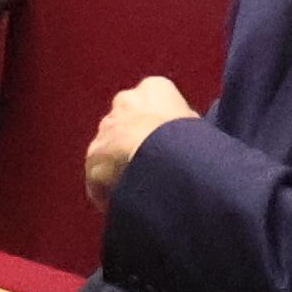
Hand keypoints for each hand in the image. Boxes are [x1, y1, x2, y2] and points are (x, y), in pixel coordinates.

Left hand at [82, 73, 196, 198]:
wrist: (160, 158)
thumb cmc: (188, 140)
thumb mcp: (198, 126)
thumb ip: (185, 125)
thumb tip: (185, 140)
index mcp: (154, 88)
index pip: (156, 102)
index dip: (163, 126)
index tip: (170, 146)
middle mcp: (124, 101)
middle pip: (128, 122)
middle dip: (135, 141)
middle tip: (153, 166)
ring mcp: (105, 128)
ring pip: (111, 148)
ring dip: (120, 165)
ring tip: (140, 189)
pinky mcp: (93, 156)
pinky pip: (100, 176)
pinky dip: (109, 190)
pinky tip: (126, 203)